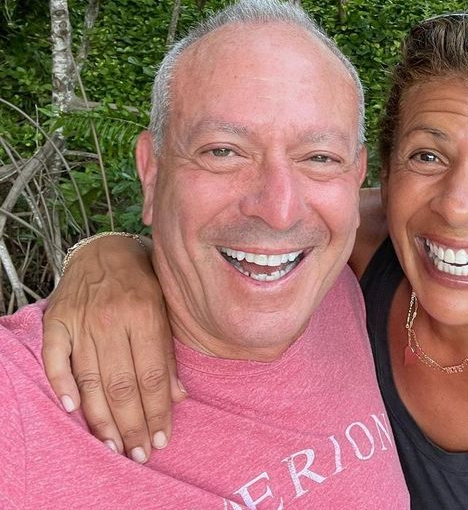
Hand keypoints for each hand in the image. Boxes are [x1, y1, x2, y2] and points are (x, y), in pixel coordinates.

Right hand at [42, 234, 184, 462]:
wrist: (105, 249)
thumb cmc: (144, 281)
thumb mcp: (167, 310)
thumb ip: (169, 352)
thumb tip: (178, 397)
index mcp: (146, 316)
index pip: (153, 376)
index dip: (157, 412)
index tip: (161, 439)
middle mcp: (113, 320)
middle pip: (122, 385)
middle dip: (132, 425)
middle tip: (138, 453)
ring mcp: (82, 320)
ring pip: (90, 379)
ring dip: (101, 418)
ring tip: (112, 445)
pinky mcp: (57, 319)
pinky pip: (56, 358)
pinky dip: (62, 384)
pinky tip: (73, 409)